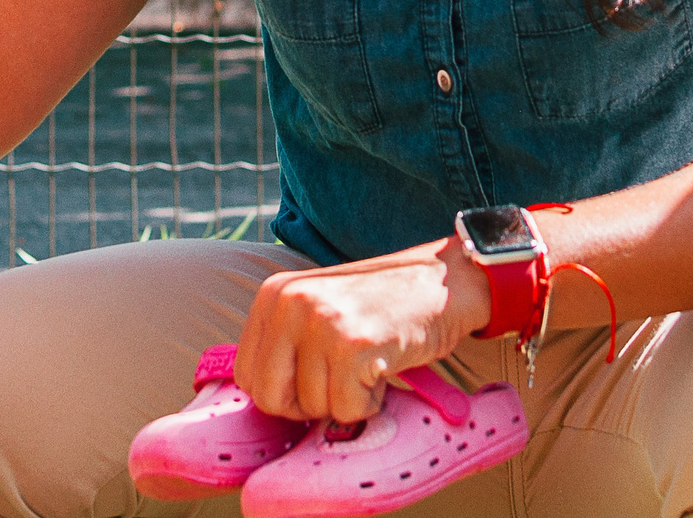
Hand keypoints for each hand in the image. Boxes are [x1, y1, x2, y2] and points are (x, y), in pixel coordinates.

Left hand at [233, 239, 491, 422]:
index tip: (316, 381)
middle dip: (308, 405)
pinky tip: (384, 369)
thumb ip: (285, 343)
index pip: (247, 376)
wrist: (445, 282)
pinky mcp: (354, 345)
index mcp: (273, 294)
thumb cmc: (381, 306)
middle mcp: (290, 303)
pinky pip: (348, 410)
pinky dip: (371, 404)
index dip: (283, 393)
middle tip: (342, 381)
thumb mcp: (318, 308)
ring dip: (346, 400)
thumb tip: (260, 401)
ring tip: (369, 364)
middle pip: (270, 399)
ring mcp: (321, 322)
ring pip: (312, 408)